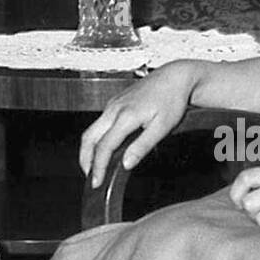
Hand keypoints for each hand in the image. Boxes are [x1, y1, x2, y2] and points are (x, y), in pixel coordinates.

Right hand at [80, 61, 197, 188]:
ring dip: (89, 150)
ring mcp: (113, 104)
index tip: (97, 182)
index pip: (104, 146)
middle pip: (89, 138)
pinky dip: (97, 140)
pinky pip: (99, 124)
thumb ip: (142, 146)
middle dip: (85, 159)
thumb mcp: (162, 127)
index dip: (98, 167)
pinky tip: (105, 149)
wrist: (174, 77)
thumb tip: (125, 164)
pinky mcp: (115, 103)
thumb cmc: (172, 100)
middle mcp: (114, 109)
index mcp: (126, 116)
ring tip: (96, 167)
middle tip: (90, 177)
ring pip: (92, 130)